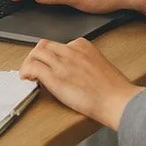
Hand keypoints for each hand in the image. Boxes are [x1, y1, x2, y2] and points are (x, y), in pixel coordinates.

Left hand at [19, 37, 143, 128]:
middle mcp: (71, 51)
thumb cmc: (114, 90)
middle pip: (44, 46)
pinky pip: (32, 67)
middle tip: (35, 68)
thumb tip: (72, 71)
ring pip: (35, 54)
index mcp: (83, 46)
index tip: (50, 64)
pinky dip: (26, 71)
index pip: (59, 44)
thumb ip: (85, 63)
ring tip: (29, 74)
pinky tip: (27, 79)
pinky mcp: (55, 78)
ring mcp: (62, 63)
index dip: (50, 55)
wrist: (119, 101)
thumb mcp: (100, 66)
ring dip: (29, 63)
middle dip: (37, 56)